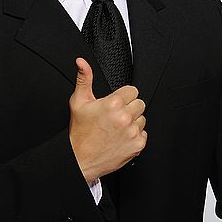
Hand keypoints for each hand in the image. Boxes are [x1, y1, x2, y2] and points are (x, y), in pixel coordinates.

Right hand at [69, 57, 146, 180]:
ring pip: (142, 118)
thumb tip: (82, 62)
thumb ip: (84, 79)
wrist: (80, 159)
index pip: (132, 90)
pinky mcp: (137, 145)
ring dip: (132, 122)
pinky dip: (134, 136)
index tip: (115, 103)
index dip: (123, 96)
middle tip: (115, 116)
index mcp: (113, 103)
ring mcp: (132, 132)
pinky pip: (143, 134)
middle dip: (129, 108)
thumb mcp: (78, 102)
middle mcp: (124, 117)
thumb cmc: (79, 132)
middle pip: (139, 103)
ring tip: (117, 128)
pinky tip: (121, 137)